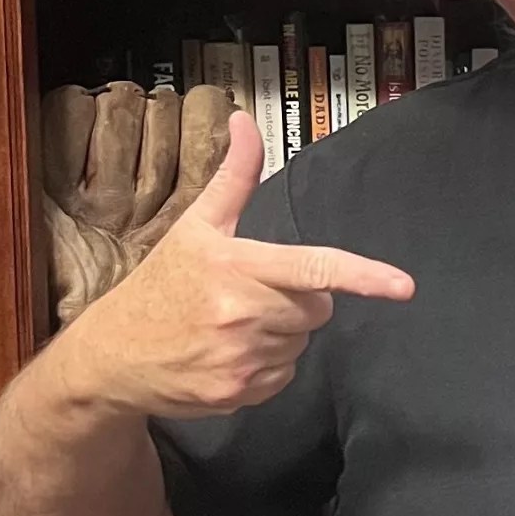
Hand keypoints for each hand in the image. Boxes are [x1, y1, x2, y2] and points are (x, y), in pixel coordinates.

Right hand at [55, 110, 412, 420]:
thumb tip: (244, 120)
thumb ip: (234, 176)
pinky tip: (230, 352)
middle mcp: (244, 315)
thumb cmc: (161, 285)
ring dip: (282, 331)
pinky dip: (269, 364)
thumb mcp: (196, 226)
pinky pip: (285, 374)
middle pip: (318, 306)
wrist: (111, 358)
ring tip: (233, 323)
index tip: (403, 286)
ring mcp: (242, 359)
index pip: (314, 268)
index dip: (364, 276)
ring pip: (302, 341)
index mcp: (237, 267)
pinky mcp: (239, 394)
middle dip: (298, 297)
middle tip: (251, 292)